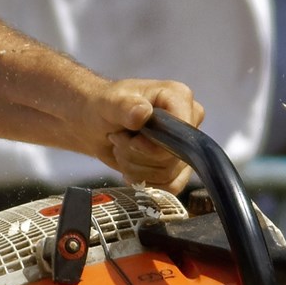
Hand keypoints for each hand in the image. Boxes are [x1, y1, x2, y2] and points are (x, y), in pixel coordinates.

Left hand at [87, 78, 205, 190]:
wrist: (96, 125)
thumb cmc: (104, 107)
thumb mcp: (109, 103)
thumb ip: (125, 107)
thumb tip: (143, 113)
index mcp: (179, 97)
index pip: (182, 133)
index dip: (155, 144)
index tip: (132, 139)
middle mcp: (188, 121)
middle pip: (173, 157)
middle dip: (138, 155)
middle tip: (119, 140)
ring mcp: (185, 145)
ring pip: (168, 174)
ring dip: (136, 167)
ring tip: (122, 149)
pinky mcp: (179, 166)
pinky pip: (170, 187)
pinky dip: (144, 181)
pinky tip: (130, 167)